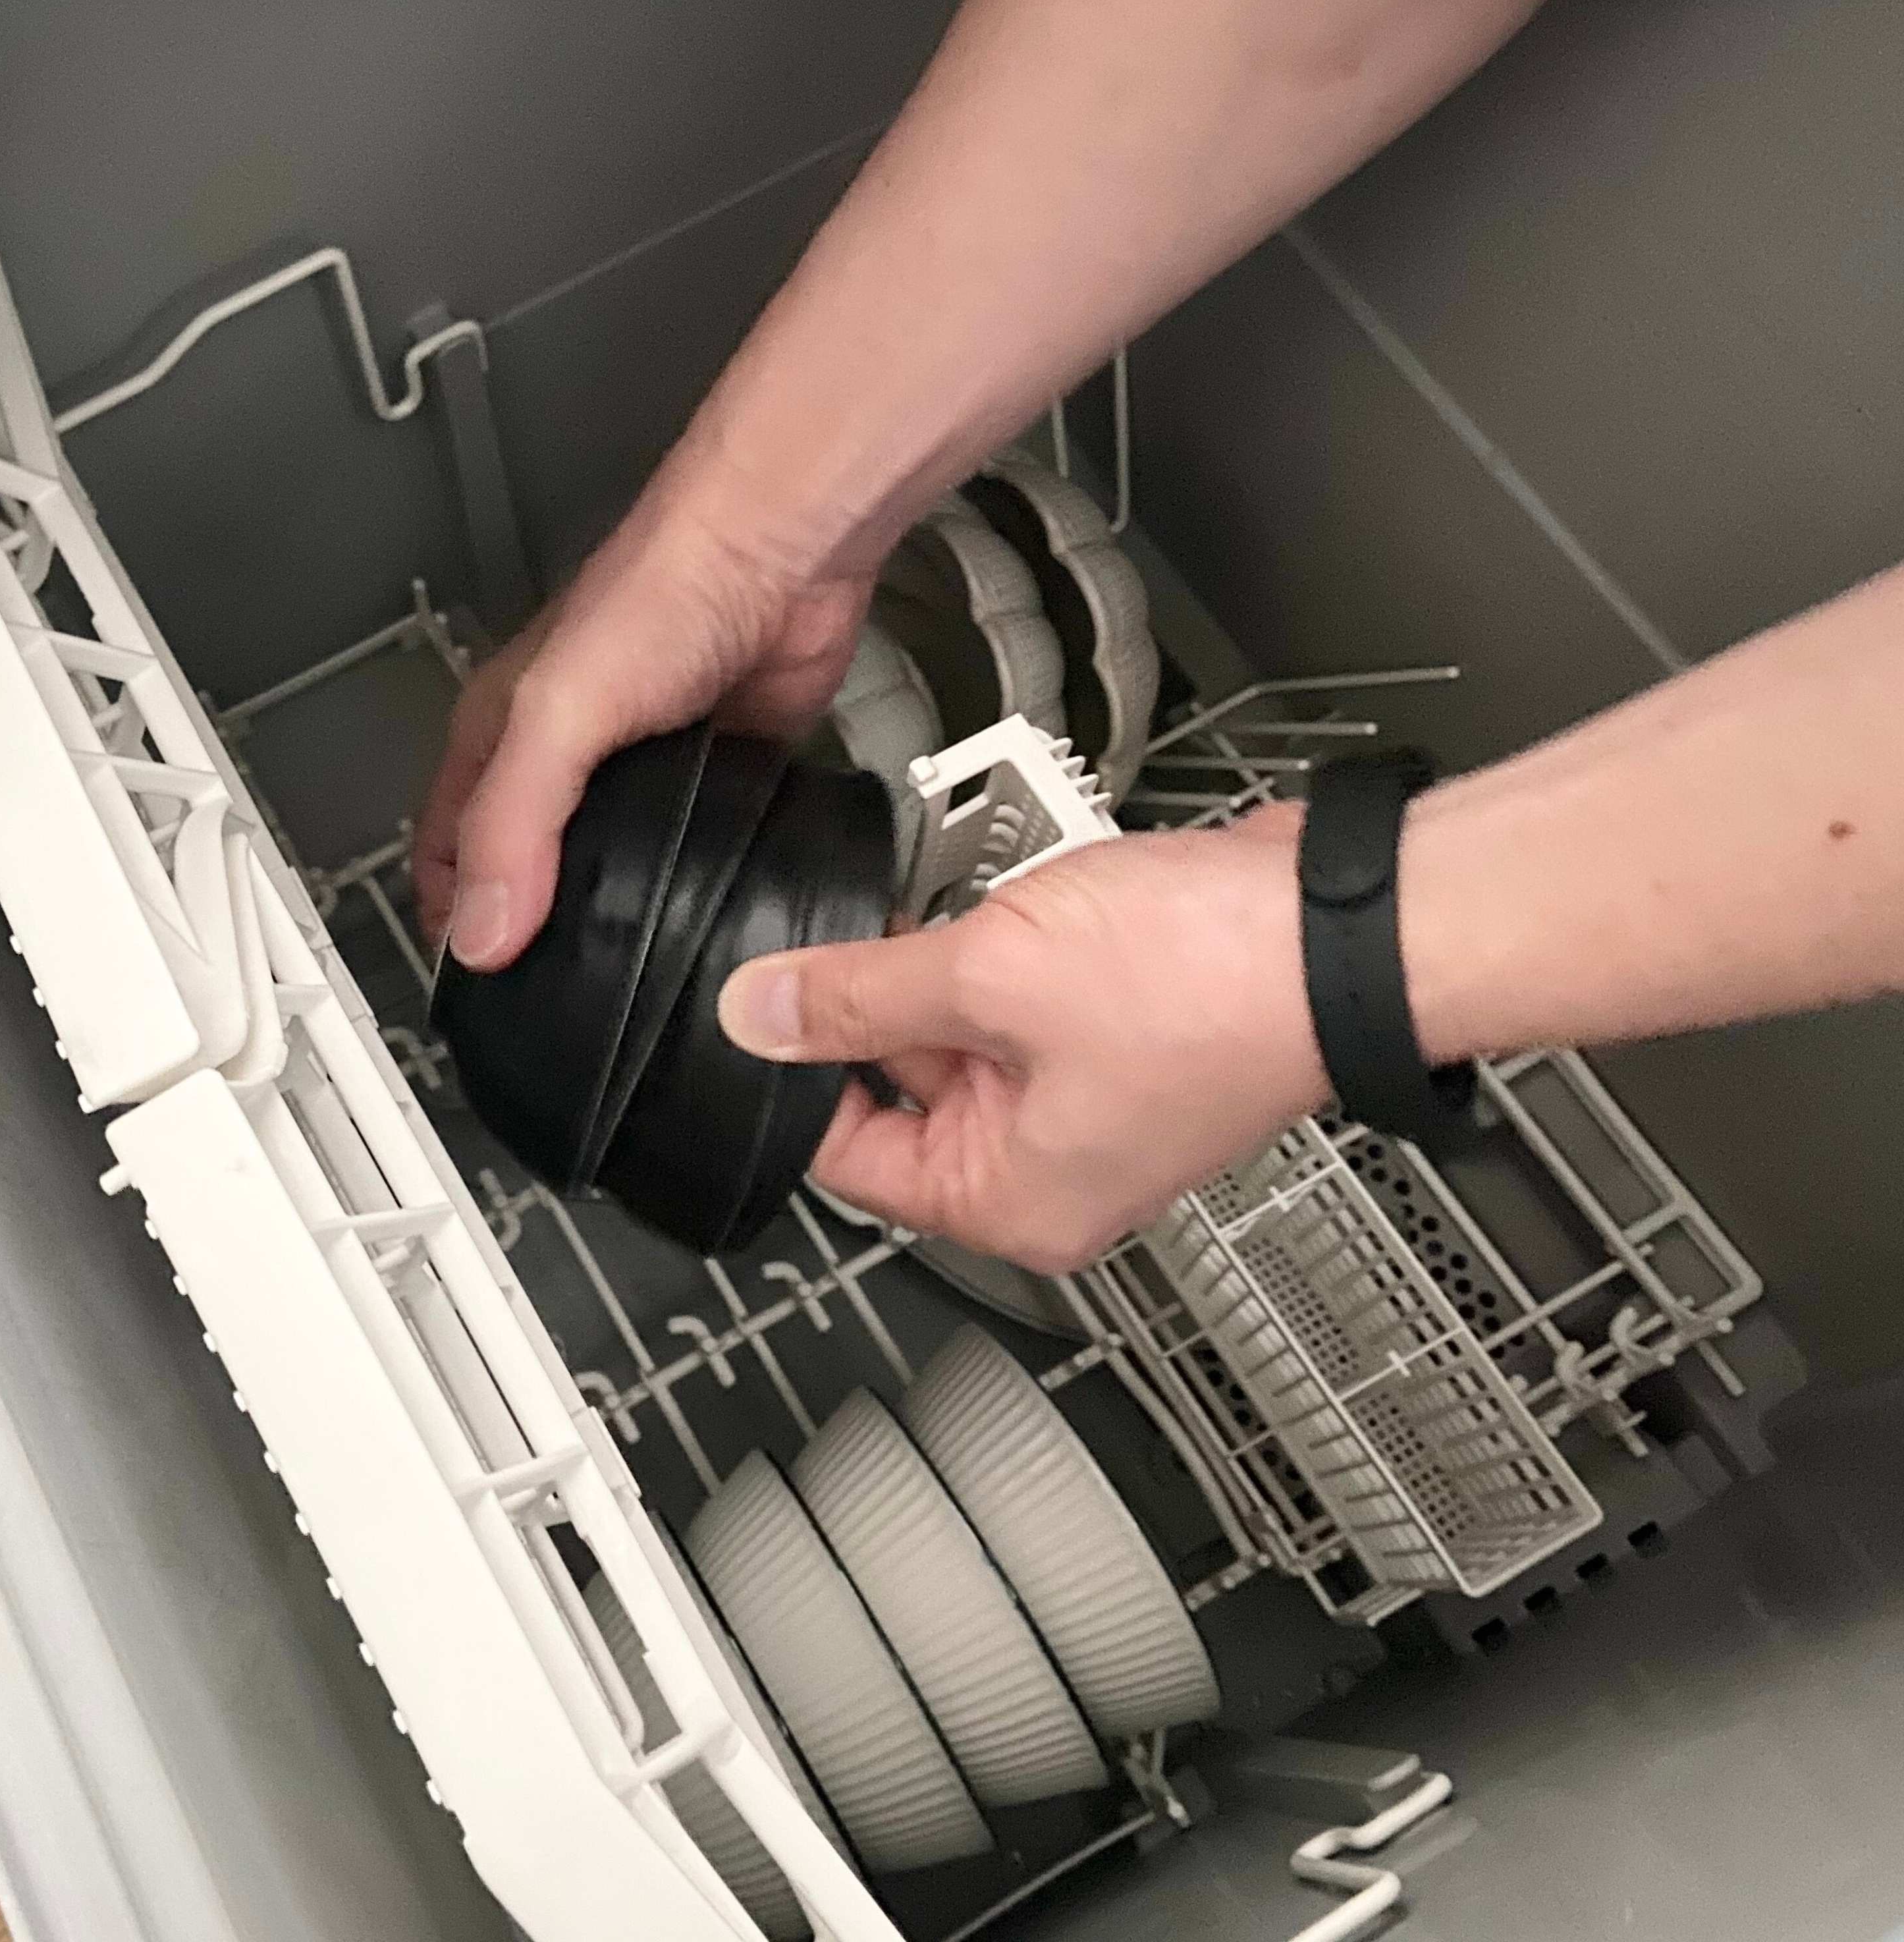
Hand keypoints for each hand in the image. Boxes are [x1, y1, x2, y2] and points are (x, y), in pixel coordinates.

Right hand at [413, 487, 869, 964]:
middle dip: (534, 938)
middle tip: (557, 1011)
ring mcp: (645, 775)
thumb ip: (515, 825)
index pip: (447, 855)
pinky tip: (706, 928)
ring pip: (615, 875)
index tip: (476, 996)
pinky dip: (696, 895)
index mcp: (502, 740)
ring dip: (621, 923)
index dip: (452, 925)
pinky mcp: (718, 781)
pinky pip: (695, 860)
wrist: (783, 553)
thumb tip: (483, 937)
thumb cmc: (664, 591)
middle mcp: (567, 761)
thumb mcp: (558, 713)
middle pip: (529, 874)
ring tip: (634, 987)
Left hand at [716, 808, 1327, 1271]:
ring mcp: (1094, 1106)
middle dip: (887, 1002)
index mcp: (1011, 1204)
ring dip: (953, 964)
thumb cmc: (1211, 983)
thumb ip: (857, 996)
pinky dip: (1011, 949)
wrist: (1344, 922)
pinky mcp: (1126, 1039)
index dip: (801, 1075)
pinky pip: (1028, 1001)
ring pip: (966, 1035)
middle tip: (881, 928)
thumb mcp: (988, 975)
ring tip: (979, 911)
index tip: (771, 1005)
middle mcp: (1054, 1174)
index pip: (849, 1160)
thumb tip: (758, 1017)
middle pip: (905, 1092)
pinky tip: (1020, 899)